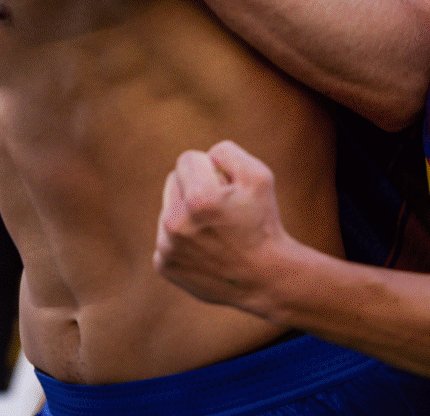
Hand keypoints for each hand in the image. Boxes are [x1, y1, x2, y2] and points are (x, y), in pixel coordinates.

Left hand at [154, 141, 294, 313]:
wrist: (265, 279)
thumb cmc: (262, 223)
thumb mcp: (259, 176)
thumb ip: (227, 151)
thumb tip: (203, 156)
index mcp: (199, 199)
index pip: (188, 158)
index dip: (211, 168)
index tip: (226, 187)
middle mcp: (176, 223)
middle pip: (173, 180)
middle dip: (195, 187)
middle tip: (221, 208)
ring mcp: (167, 247)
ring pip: (168, 207)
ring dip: (187, 212)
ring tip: (215, 231)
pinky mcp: (164, 264)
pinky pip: (165, 234)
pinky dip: (182, 238)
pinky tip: (206, 249)